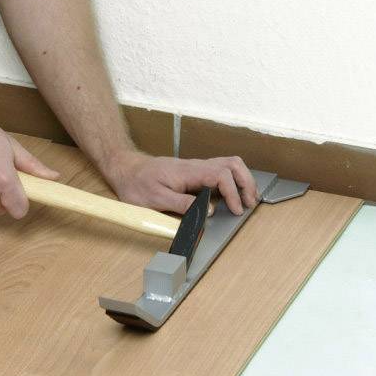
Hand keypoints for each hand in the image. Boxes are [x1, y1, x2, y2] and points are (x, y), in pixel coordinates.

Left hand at [103, 151, 258, 215]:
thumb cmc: (137, 184)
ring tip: (247, 198)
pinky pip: (220, 169)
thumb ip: (182, 204)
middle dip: (246, 182)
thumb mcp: (155, 199)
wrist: (126, 169)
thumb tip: (208, 211)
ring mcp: (196, 167)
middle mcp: (196, 166)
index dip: (233, 192)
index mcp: (188, 172)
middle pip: (231, 165)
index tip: (236, 209)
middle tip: (250, 203)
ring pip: (228, 164)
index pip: (221, 176)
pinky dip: (233, 179)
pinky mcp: (195, 171)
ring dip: (242, 179)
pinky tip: (233, 193)